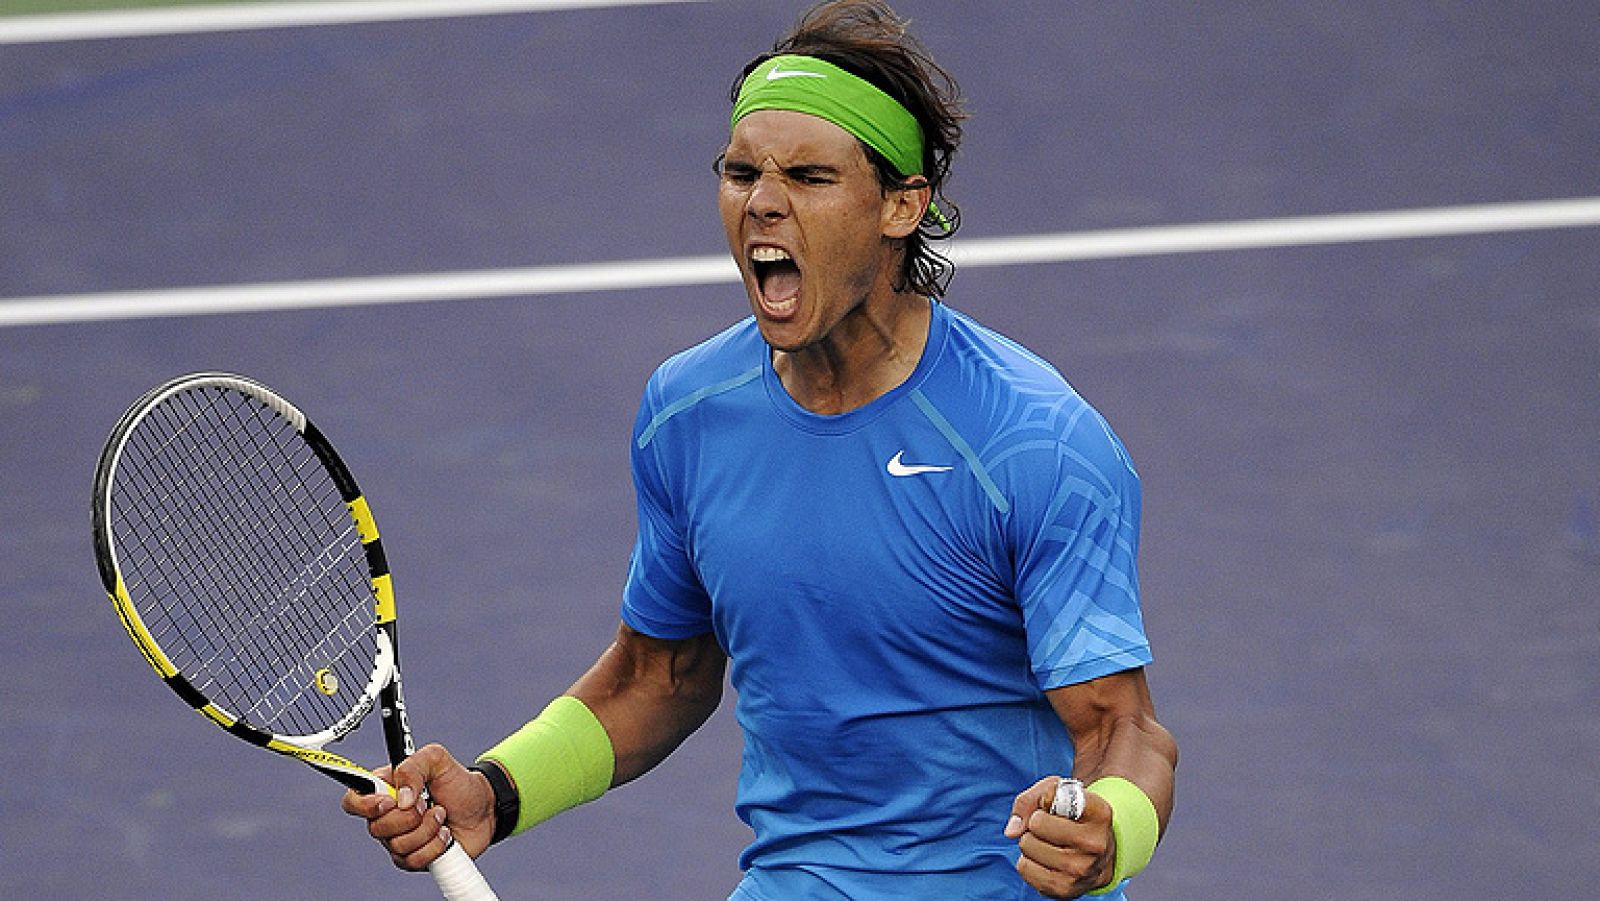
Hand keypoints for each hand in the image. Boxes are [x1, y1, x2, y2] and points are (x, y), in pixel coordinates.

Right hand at [340, 743, 495, 869]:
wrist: (484, 808)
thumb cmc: (458, 783)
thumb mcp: (437, 760)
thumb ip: (413, 767)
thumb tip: (401, 798)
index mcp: (385, 790)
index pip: (353, 800)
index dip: (364, 805)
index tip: (390, 801)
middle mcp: (387, 817)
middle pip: (376, 828)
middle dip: (408, 817)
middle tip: (427, 804)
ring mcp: (399, 840)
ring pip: (397, 846)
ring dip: (427, 829)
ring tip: (441, 815)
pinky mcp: (414, 858)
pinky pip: (414, 861)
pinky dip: (434, 846)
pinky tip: (445, 834)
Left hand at [1004, 776, 1114, 897]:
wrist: (1099, 856)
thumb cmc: (1074, 818)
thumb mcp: (1060, 794)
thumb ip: (1031, 800)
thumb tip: (1012, 831)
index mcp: (1099, 814)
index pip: (1054, 798)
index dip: (1047, 800)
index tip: (1058, 805)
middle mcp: (1095, 844)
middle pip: (1036, 824)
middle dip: (1036, 822)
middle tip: (1051, 827)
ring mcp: (1081, 870)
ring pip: (1027, 846)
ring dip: (1030, 842)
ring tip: (1049, 843)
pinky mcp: (1065, 889)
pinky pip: (1024, 868)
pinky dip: (1027, 861)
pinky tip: (1045, 859)